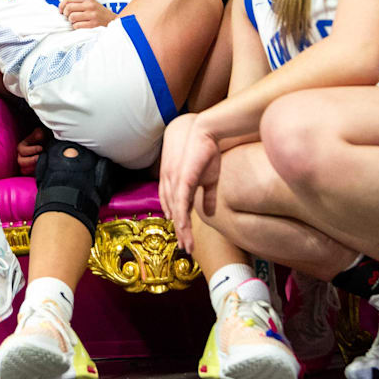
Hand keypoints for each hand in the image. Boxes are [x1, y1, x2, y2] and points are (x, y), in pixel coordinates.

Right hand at [15, 126, 46, 174]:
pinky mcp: (32, 172)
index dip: (31, 150)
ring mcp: (27, 166)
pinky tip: (44, 169)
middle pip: (21, 162)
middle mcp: (22, 157)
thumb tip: (40, 136)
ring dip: (34, 167)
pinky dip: (37, 174)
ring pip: (24, 171)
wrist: (51, 145)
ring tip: (43, 163)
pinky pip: (31, 176)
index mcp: (22, 147)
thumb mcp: (41, 132)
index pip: (21, 151)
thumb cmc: (45, 138)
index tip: (41, 148)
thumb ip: (38, 133)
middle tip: (41, 158)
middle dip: (31, 160)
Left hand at [58, 0, 113, 29]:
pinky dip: (75, 27)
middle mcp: (90, 6)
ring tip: (74, 21)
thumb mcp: (91, 3)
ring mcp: (92, 15)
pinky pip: (77, 25)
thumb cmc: (99, 13)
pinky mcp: (93, 24)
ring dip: (71, 21)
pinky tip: (79, 26)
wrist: (113, 21)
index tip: (60, 10)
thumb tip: (63, 6)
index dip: (61, 5)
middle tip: (67, 17)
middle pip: (69, 8)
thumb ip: (79, 3)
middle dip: (65, 14)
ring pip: (72, 17)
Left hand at [158, 113, 222, 253]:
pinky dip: (182, 218)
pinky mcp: (182, 179)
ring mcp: (174, 181)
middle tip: (186, 248)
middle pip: (173, 213)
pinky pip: (181, 203)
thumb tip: (209, 213)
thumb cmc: (206, 152)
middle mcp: (169, 184)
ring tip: (188, 246)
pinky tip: (185, 230)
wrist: (205, 130)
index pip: (174, 208)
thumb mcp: (209, 178)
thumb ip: (207, 197)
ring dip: (182, 231)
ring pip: (176, 212)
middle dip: (179, 232)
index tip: (185, 238)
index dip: (179, 224)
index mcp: (173, 183)